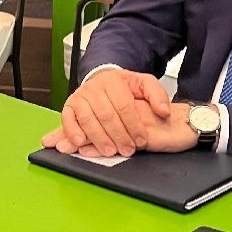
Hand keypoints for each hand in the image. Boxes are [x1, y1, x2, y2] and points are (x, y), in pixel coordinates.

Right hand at [41, 68, 170, 156]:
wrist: (103, 82)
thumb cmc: (123, 88)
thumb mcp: (144, 85)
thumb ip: (157, 96)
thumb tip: (163, 111)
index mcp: (113, 80)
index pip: (124, 105)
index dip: (133, 125)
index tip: (141, 140)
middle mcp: (94, 87)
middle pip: (106, 114)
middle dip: (118, 135)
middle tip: (128, 150)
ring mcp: (80, 96)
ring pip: (88, 119)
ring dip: (99, 138)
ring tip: (110, 151)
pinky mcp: (69, 106)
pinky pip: (68, 119)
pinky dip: (72, 132)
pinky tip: (81, 143)